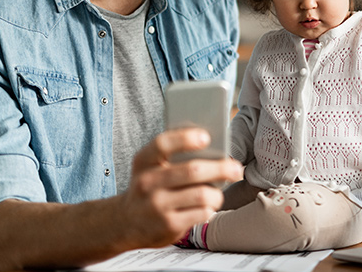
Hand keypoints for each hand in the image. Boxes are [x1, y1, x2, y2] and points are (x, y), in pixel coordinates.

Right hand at [117, 127, 242, 247]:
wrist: (125, 223)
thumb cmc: (149, 188)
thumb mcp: (151, 168)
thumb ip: (174, 156)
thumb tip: (214, 147)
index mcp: (144, 161)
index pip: (163, 144)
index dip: (185, 138)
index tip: (206, 137)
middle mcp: (147, 182)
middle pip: (192, 170)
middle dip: (220, 168)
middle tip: (236, 169)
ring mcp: (157, 205)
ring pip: (202, 194)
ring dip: (217, 194)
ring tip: (218, 193)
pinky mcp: (168, 225)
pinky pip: (202, 213)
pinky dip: (210, 208)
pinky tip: (207, 207)